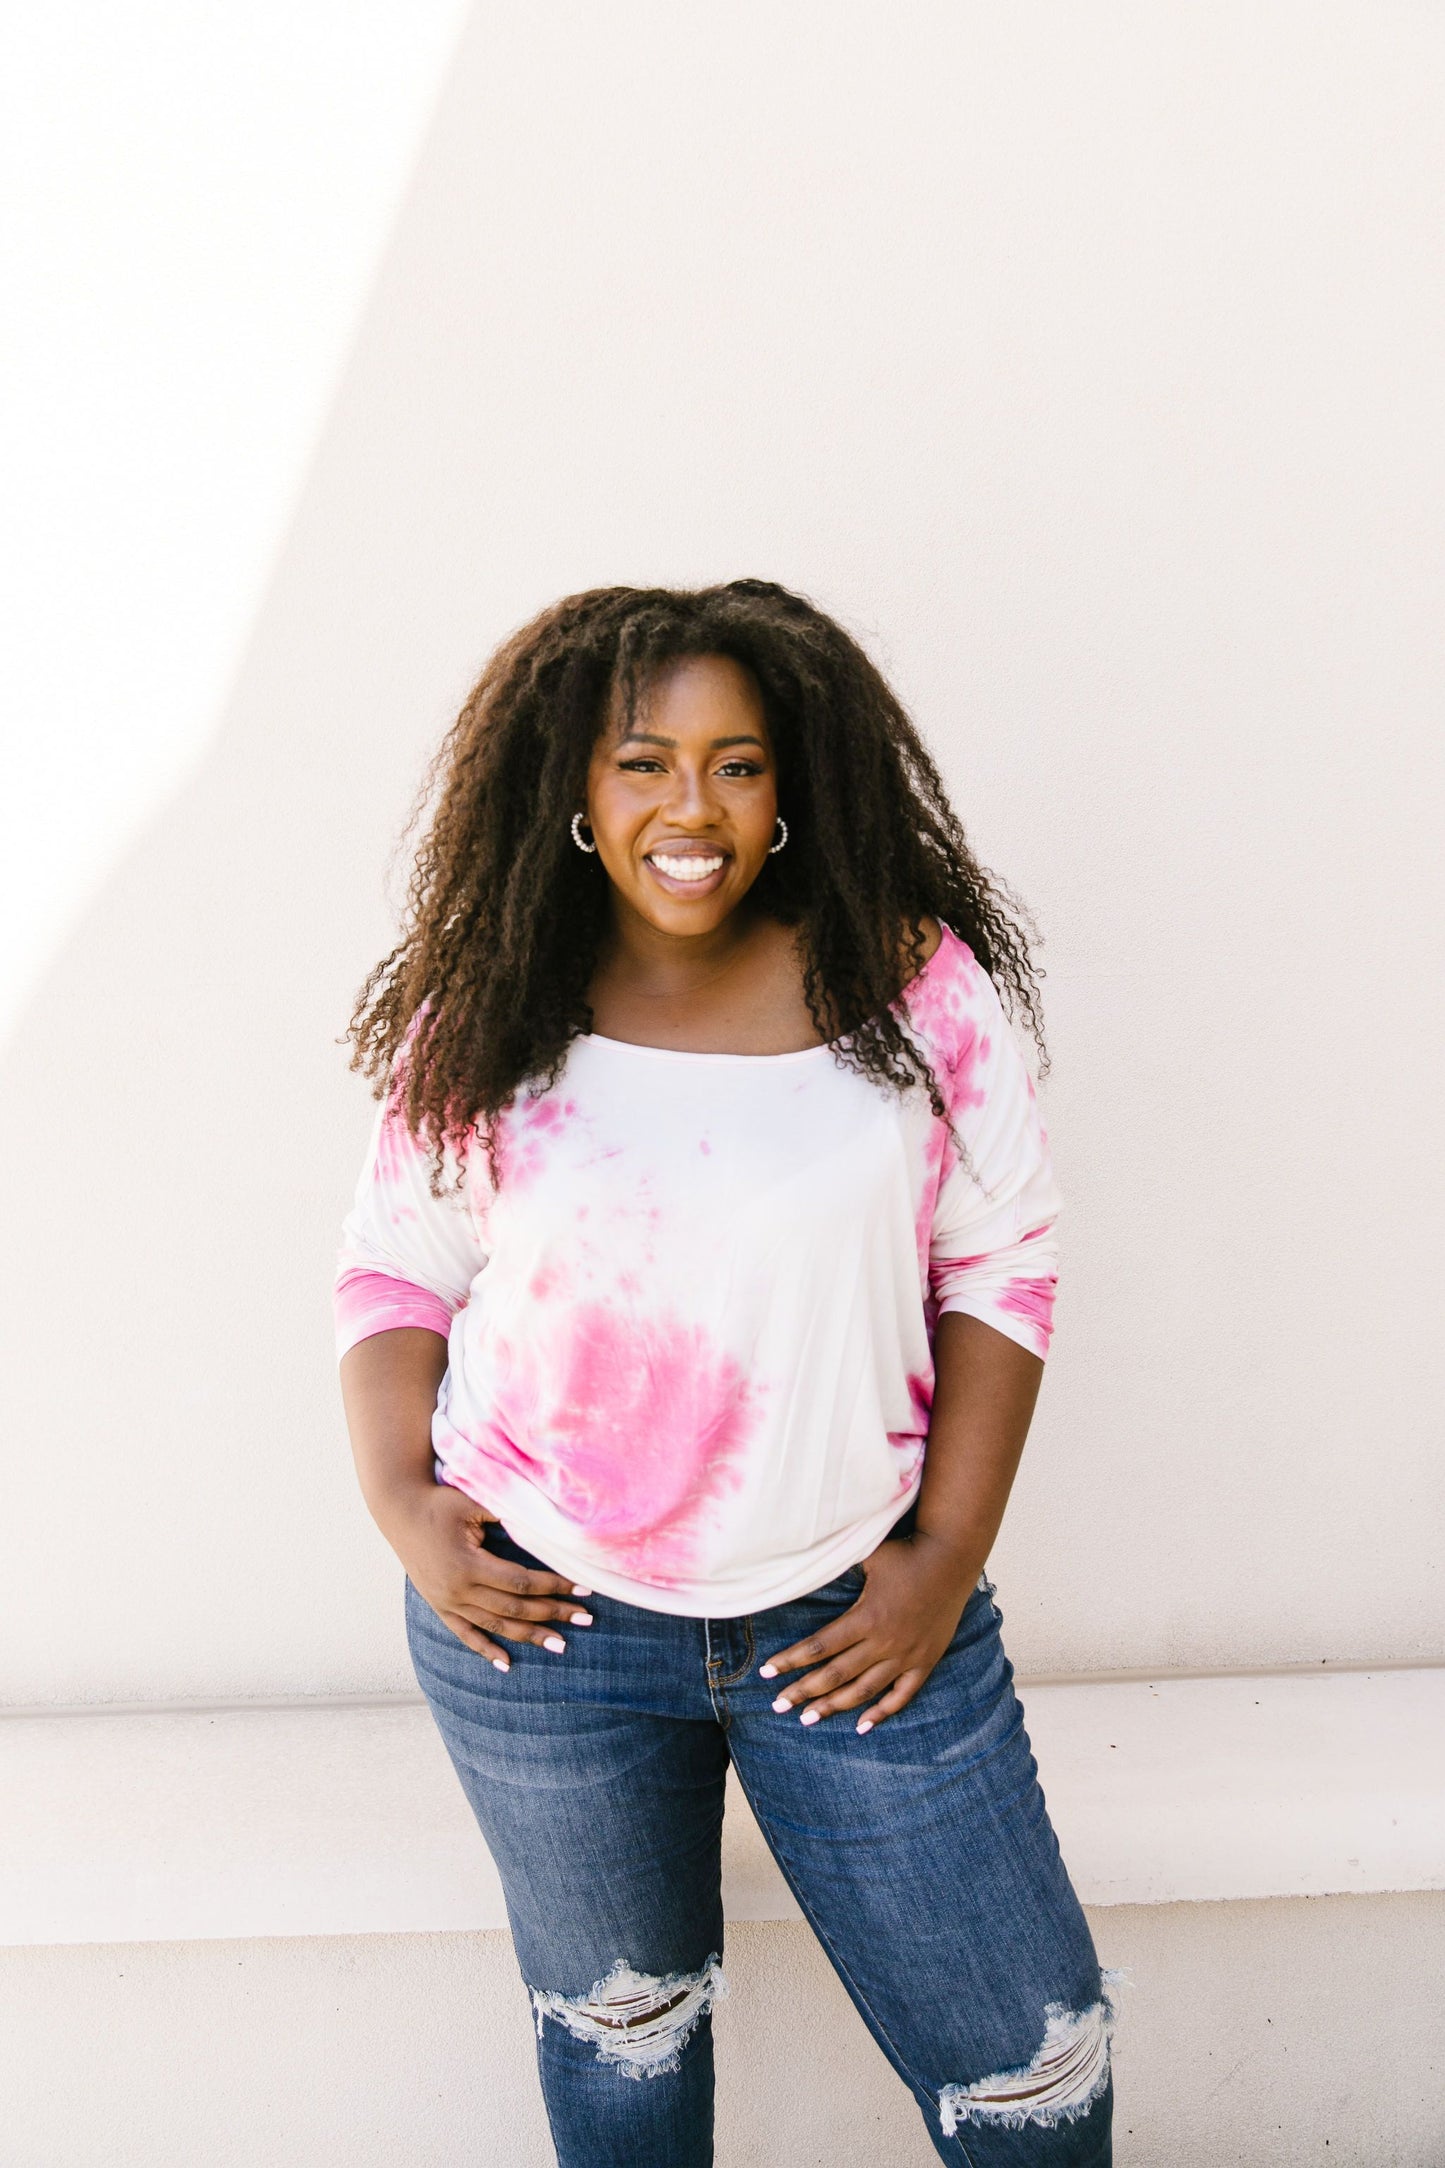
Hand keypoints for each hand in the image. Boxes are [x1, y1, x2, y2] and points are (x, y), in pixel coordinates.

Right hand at [381, 1479, 593, 1672]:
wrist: (399, 1510)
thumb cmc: (439, 1502)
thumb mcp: (472, 1502)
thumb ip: (505, 1514)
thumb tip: (544, 1524)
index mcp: (468, 1565)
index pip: (521, 1583)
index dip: (554, 1586)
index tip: (582, 1589)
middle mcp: (458, 1590)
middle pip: (514, 1609)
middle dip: (553, 1614)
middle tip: (586, 1619)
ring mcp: (448, 1602)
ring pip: (495, 1626)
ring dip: (530, 1636)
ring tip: (561, 1645)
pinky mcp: (440, 1606)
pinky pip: (465, 1634)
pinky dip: (486, 1650)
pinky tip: (507, 1664)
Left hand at [758, 1530, 981, 1732]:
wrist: (952, 1558)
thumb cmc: (905, 1552)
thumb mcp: (868, 1555)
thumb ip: (838, 1566)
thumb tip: (802, 1564)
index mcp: (867, 1617)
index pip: (820, 1647)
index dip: (791, 1660)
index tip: (767, 1673)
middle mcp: (885, 1642)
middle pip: (835, 1674)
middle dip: (803, 1691)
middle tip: (778, 1705)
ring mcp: (906, 1656)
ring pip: (864, 1690)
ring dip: (834, 1706)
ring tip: (807, 1718)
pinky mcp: (925, 1661)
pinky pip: (902, 1695)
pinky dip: (882, 1712)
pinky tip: (861, 1726)